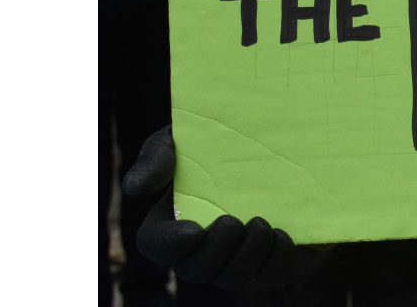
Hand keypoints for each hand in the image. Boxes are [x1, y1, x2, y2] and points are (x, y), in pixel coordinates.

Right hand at [122, 127, 326, 289]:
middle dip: (216, 252)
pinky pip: (271, 275)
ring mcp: (234, 254)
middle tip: (233, 221)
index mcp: (169, 221)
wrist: (259, 138)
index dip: (171, 246)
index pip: (157, 247)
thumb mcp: (176, 139)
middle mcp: (199, 247)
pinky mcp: (267, 255)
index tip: (194, 229)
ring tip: (261, 223)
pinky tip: (280, 234)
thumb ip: (157, 157)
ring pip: (233, 279)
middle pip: (196, 272)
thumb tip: (136, 189)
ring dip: (247, 257)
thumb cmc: (207, 142)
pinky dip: (276, 261)